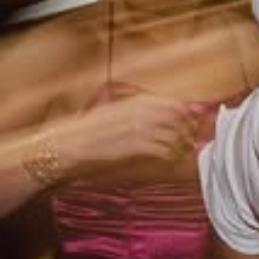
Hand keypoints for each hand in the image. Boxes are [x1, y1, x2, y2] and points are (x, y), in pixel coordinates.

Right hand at [58, 91, 204, 172]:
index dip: (186, 111)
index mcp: (134, 101)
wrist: (67, 144)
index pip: (171, 101)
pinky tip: (170, 157)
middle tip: (191, 136)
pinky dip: (170, 153)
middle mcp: (138, 111)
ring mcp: (136, 128)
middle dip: (188, 127)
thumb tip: (156, 112)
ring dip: (181, 142)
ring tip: (183, 149)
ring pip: (172, 133)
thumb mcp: (111, 110)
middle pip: (177, 116)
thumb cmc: (87, 129)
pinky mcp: (132, 146)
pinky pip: (161, 149)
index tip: (191, 119)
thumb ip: (133, 109)